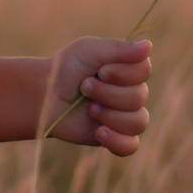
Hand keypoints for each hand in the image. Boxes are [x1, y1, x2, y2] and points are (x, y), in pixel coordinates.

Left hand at [42, 37, 151, 154]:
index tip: (100, 71)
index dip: (122, 73)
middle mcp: (131, 93)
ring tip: (90, 109)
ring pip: (139, 121)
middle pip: (139, 96)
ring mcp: (124, 116)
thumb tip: (148, 46)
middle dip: (108, 93)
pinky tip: (99, 132)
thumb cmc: (66, 68)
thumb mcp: (89, 50)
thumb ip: (119, 49)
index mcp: (128, 70)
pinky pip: (131, 145)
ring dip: (110, 114)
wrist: (44, 95)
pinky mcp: (114, 137)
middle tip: (85, 88)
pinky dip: (117, 140)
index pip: (144, 70)